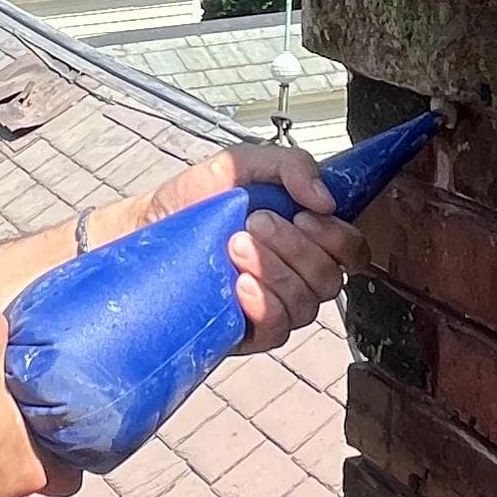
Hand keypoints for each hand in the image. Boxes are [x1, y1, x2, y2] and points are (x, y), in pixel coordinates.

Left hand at [104, 142, 361, 352]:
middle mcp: (298, 274)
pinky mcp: (252, 332)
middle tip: (255, 222)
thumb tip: (326, 198)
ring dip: (274, 271)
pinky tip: (239, 284)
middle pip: (330, 278)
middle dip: (294, 247)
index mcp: (306, 236)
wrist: (145, 230)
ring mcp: (277, 305)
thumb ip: (291, 165)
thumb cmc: (194, 201)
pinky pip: (278, 328)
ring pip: (306, 304)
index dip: (336, 236)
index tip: (302, 214)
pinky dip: (264, 304)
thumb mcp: (241, 165)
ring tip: (236, 245)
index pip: (351, 250)